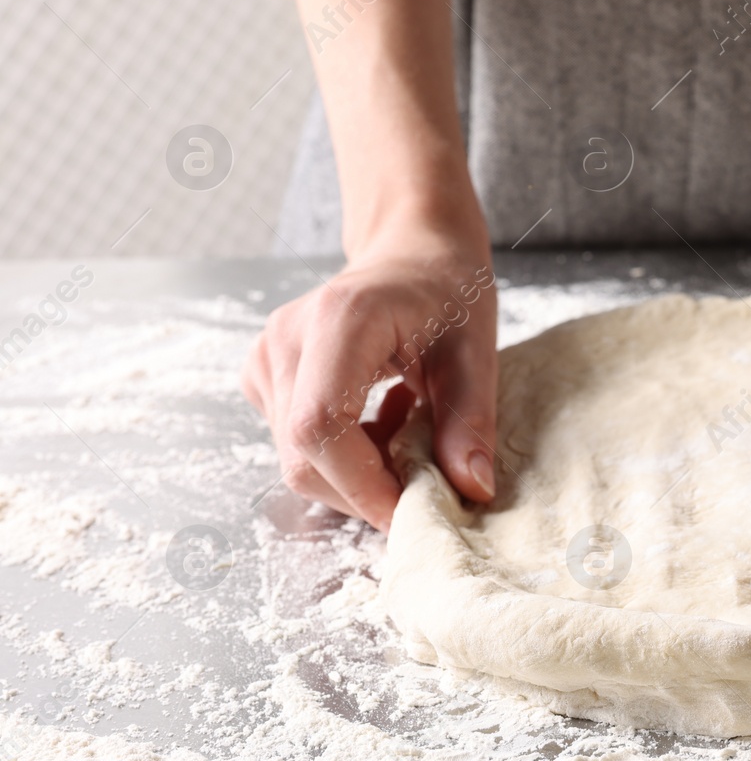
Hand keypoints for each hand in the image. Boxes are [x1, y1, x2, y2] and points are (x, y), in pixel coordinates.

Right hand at [243, 227, 498, 531]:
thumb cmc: (447, 290)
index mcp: (340, 320)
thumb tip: (472, 489)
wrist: (413, 252)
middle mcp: (287, 338)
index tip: (412, 508)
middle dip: (364, 489)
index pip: (320, 428)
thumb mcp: (476, 354)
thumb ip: (470, 421)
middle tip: (424, 477)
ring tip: (406, 427)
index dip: (362, 485)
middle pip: (302, 455)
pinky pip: (295, 442)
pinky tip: (380, 419)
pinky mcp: (264, 375)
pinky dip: (342, 454)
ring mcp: (267, 357)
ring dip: (356, 471)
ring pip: (296, 458)